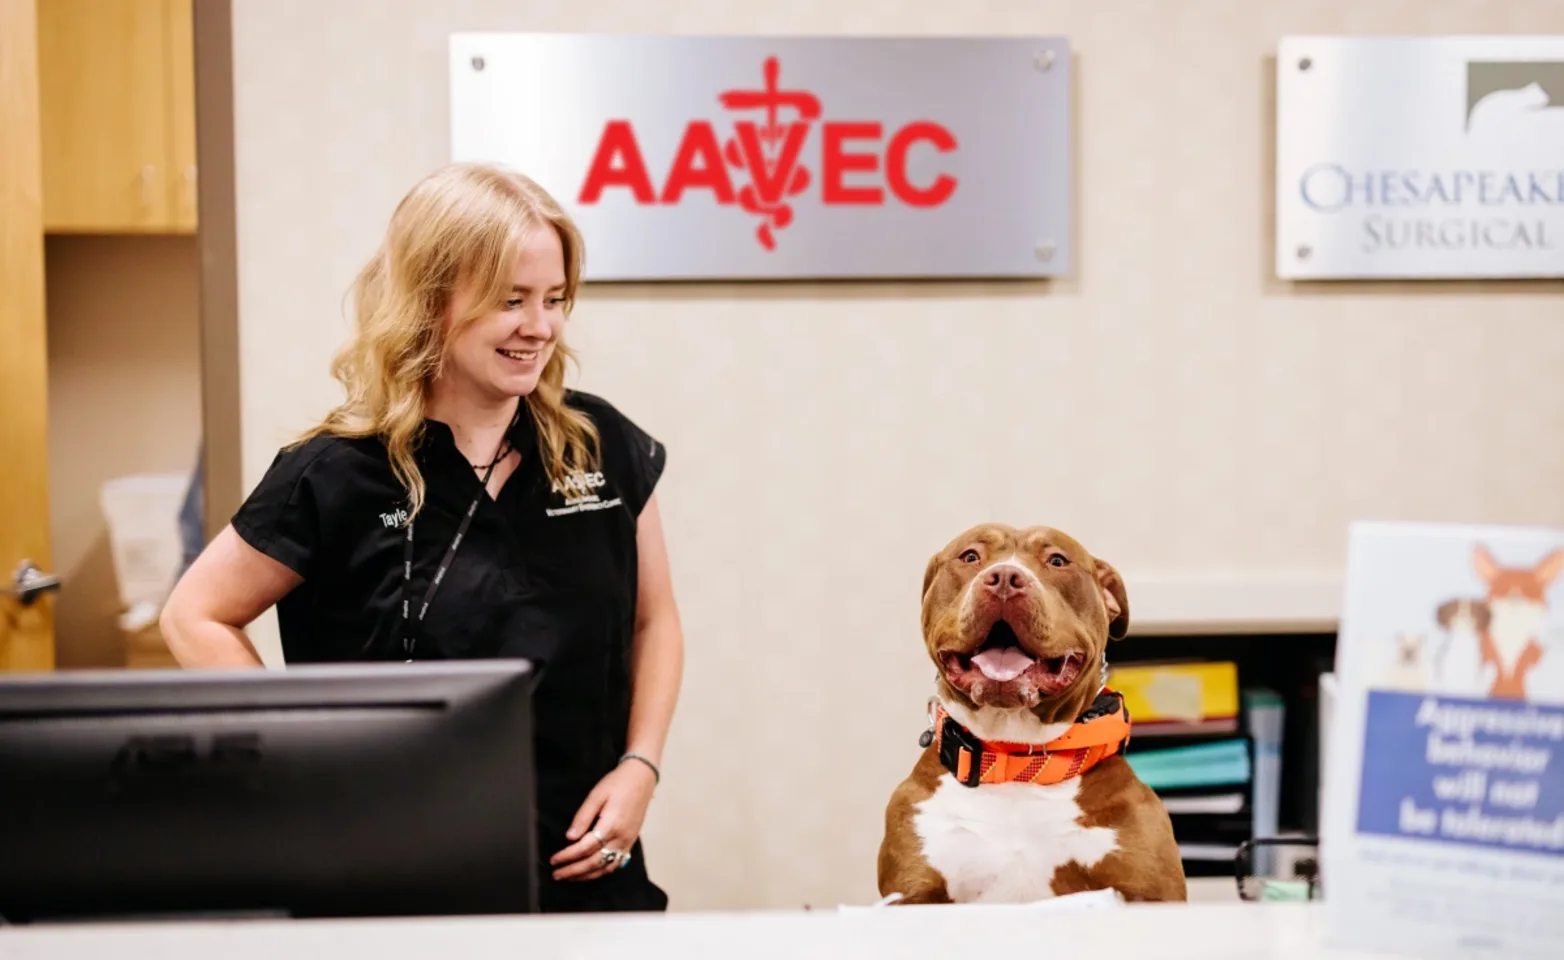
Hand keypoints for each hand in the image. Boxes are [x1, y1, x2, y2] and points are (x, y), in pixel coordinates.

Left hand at [549, 759, 657, 881]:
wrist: (641, 778)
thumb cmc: (618, 783)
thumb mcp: (596, 795)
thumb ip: (583, 817)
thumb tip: (570, 837)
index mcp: (611, 825)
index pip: (585, 848)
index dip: (567, 856)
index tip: (554, 860)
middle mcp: (621, 837)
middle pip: (594, 862)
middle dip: (574, 871)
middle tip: (557, 874)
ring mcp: (628, 842)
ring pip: (606, 867)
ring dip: (586, 875)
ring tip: (570, 877)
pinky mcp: (631, 841)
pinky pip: (616, 863)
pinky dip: (601, 871)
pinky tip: (591, 872)